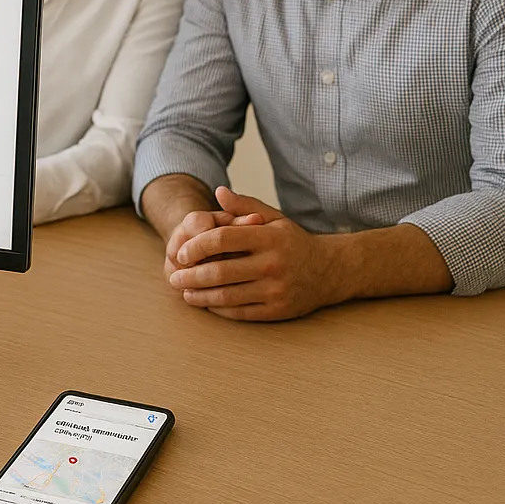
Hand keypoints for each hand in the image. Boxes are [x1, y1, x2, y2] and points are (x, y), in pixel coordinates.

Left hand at [166, 189, 341, 320]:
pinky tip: (205, 302)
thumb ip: (245, 206)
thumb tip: (218, 192)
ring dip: (199, 295)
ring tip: (184, 291)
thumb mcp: (273, 218)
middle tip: (173, 277)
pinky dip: (218, 308)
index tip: (181, 253)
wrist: (330, 270)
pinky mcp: (277, 310)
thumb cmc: (293, 242)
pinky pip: (240, 312)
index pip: (222, 239)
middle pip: (220, 271)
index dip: (196, 246)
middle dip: (190, 276)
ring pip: (227, 296)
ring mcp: (275, 289)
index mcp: (268, 238)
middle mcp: (272, 264)